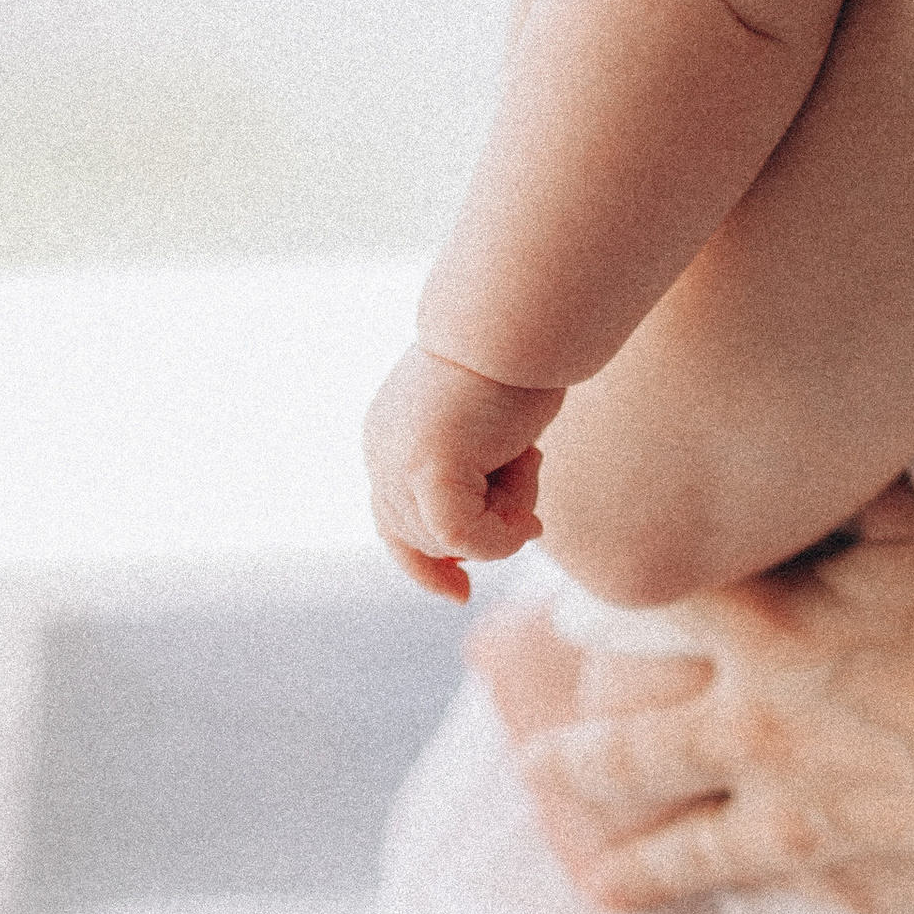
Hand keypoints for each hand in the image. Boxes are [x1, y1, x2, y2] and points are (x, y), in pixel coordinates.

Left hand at [364, 340, 561, 601]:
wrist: (521, 320)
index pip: (391, 523)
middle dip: (486, 530)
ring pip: (448, 540)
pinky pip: (462, 537)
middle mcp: (381, 452)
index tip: (460, 593)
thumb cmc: (519, 365)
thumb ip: (469, 475)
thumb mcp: (486, 431)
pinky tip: (530, 519)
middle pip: (425, 538)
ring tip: (530, 471)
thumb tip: (472, 542)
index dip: (423, 564)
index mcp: (388, 438)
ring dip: (503, 520)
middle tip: (531, 511)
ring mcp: (397, 460)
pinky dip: (499, 537)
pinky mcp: (426, 468)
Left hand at [469, 483, 913, 913]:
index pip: (649, 604)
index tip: (560, 589)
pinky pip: (756, 880)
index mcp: (769, 626)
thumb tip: (812, 443)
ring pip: (675, 838)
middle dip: (569, 744)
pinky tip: (684, 887)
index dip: (600, 592)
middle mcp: (759, 728)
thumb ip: (854, 495)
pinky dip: (707, 881)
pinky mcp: (850, 886)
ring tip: (576, 853)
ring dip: (615, 838)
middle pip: (629, 740)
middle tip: (525, 747)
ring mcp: (798, 820)